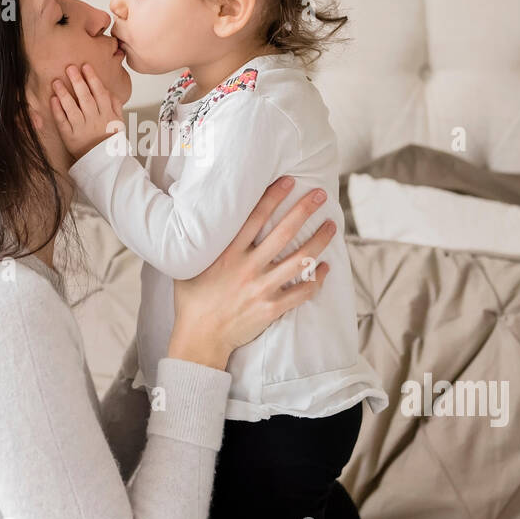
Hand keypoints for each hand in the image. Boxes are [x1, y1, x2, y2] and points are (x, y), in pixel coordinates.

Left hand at [50, 63, 124, 160]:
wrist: (104, 162)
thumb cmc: (110, 140)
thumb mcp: (119, 122)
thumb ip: (115, 104)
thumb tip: (108, 89)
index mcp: (107, 114)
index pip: (100, 93)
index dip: (93, 79)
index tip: (85, 66)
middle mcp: (94, 120)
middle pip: (85, 98)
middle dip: (78, 82)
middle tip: (70, 68)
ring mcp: (81, 128)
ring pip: (72, 109)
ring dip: (64, 94)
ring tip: (56, 82)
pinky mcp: (70, 136)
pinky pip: (63, 122)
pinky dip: (57, 111)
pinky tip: (53, 100)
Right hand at [167, 176, 335, 369]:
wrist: (199, 337)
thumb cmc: (192, 300)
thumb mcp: (188, 265)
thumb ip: (200, 244)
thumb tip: (197, 220)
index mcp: (227, 253)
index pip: (254, 217)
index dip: (273, 197)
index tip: (289, 181)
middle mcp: (247, 267)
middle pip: (283, 233)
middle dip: (303, 210)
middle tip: (319, 195)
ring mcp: (261, 288)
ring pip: (300, 260)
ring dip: (319, 241)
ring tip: (331, 226)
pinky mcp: (271, 308)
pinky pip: (301, 292)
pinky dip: (317, 280)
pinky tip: (325, 268)